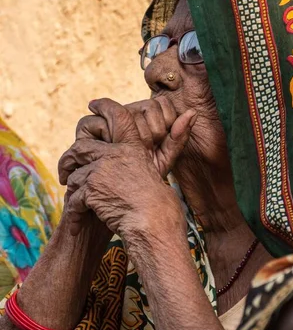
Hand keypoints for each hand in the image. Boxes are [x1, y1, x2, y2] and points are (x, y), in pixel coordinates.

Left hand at [59, 98, 192, 236]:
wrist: (154, 223)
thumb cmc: (163, 201)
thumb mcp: (165, 167)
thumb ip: (174, 141)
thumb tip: (192, 113)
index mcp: (132, 147)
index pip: (117, 116)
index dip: (103, 107)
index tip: (93, 104)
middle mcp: (114, 154)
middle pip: (81, 146)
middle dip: (69, 159)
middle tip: (64, 170)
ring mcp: (101, 171)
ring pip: (75, 175)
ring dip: (72, 189)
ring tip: (72, 200)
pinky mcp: (91, 189)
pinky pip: (74, 198)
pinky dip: (74, 213)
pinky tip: (76, 225)